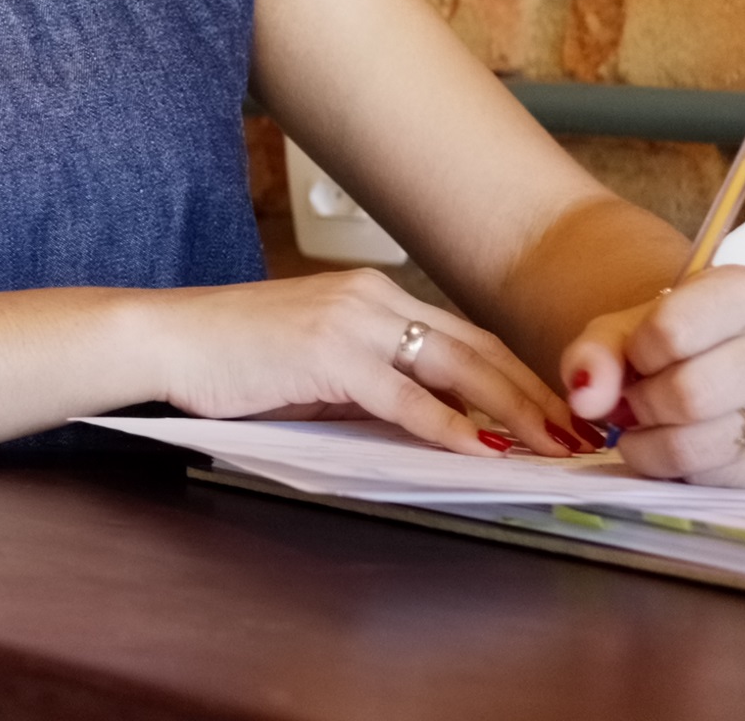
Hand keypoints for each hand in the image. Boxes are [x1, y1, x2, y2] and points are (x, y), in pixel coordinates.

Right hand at [145, 269, 587, 457]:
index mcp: (369, 295)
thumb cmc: (228, 357)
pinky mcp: (328, 354)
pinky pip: (406, 396)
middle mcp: (369, 298)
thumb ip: (370, 384)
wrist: (166, 339)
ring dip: (512, 411)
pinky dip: (450, 425)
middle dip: (535, 395)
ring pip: (455, 367)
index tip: (557, 412)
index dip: (519, 376)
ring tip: (552, 446)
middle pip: (476, 348)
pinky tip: (483, 449)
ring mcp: (350, 322)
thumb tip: (428, 420)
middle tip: (579, 435)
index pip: (466, 336)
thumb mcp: (313, 364)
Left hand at [559, 268, 744, 484]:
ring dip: (655, 446)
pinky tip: (688, 445)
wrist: (723, 359)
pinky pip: (723, 481)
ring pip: (702, 446)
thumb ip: (594, 354)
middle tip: (637, 402)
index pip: (671, 331)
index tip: (639, 357)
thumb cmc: (673, 338)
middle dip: (643, 406)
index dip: (636, 355)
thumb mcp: (624, 329)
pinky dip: (687, 472)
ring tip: (654, 426)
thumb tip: (585, 401)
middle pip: (689, 396)